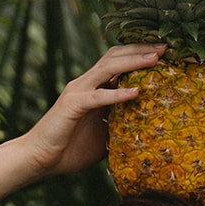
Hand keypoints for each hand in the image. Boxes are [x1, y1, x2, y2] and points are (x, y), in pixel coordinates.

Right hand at [21, 44, 165, 176]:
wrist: (39, 158)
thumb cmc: (71, 149)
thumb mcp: (104, 135)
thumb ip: (122, 126)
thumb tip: (151, 132)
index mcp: (93, 87)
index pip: (118, 61)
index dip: (140, 53)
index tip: (166, 52)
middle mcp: (85, 83)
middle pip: (115, 55)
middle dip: (141, 49)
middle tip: (165, 46)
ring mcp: (77, 92)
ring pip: (107, 68)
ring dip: (133, 62)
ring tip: (155, 59)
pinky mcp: (72, 106)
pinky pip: (97, 97)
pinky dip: (116, 94)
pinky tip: (135, 93)